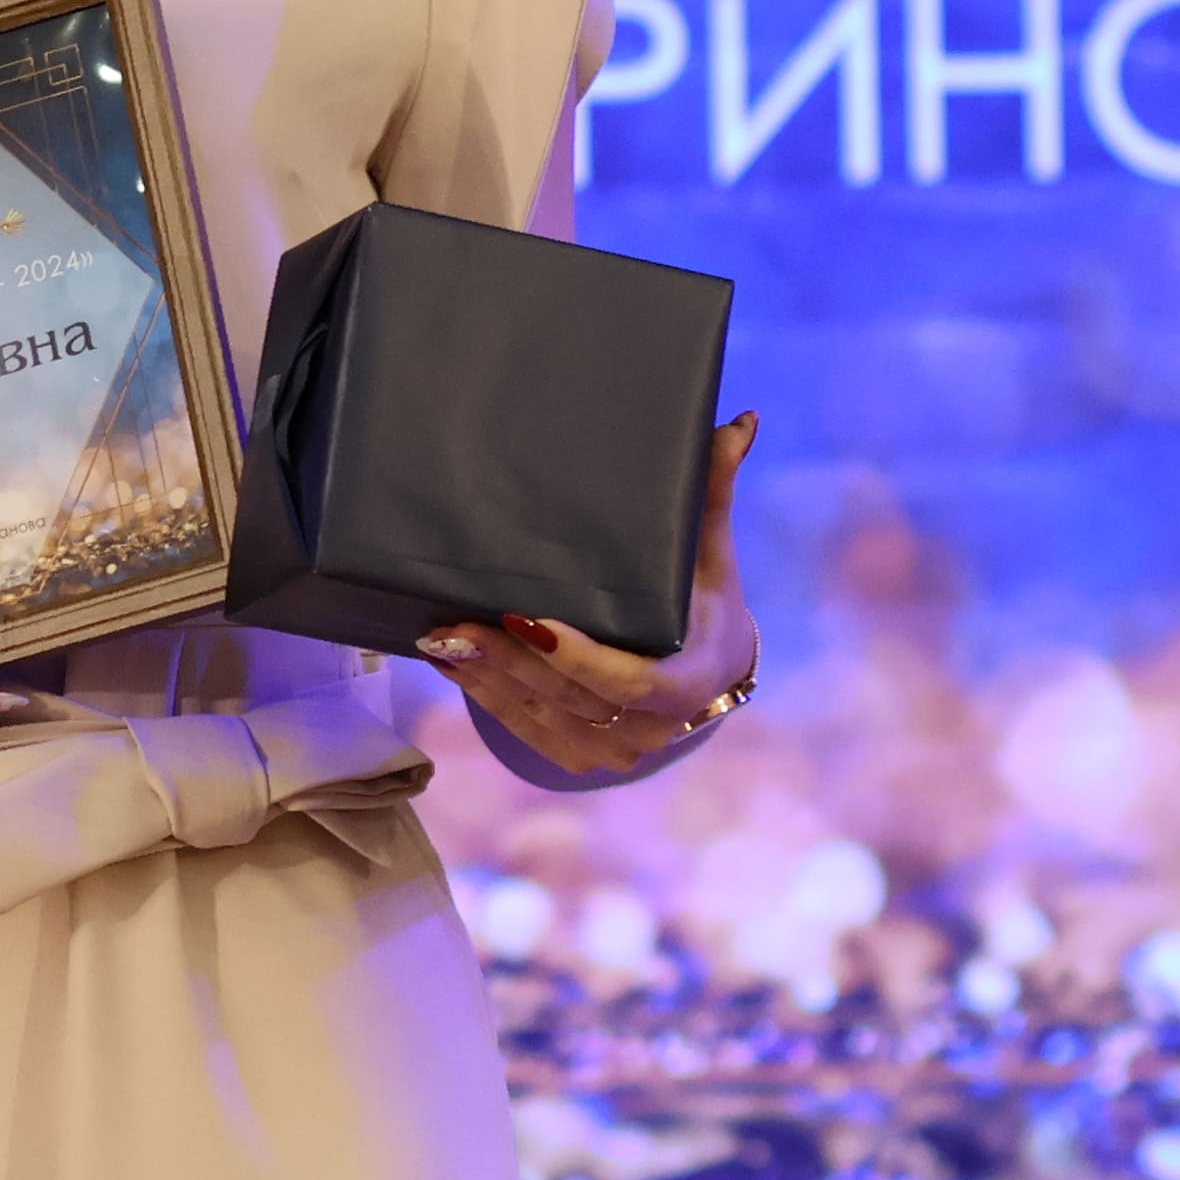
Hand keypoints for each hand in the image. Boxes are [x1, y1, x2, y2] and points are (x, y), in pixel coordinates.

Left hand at [418, 411, 761, 782]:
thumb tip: (738, 422)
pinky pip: (525, 732)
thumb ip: (713, 491)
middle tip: (455, 622)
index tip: (525, 620)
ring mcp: (613, 751)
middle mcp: (652, 728)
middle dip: (509, 662)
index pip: (629, 681)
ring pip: (540, 717)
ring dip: (487, 678)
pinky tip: (450, 664)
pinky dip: (485, 697)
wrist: (706, 670)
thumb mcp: (709, 551)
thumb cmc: (702, 602)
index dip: (576, 658)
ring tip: (442, 637)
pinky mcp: (581, 757)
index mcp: (687, 683)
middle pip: (570, 698)